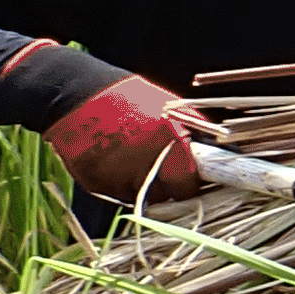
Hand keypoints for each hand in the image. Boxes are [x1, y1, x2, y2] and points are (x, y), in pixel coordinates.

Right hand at [41, 73, 224, 200]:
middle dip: (170, 189)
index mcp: (167, 142)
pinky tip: (116, 162)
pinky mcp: (95, 183)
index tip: (196, 185)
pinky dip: (120, 183)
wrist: (74, 97)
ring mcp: (116, 176)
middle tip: (169, 176)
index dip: (193, 187)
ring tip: (138, 163)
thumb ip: (192, 131)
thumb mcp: (168, 107)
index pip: (189, 184)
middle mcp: (142, 164)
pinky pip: (116, 193)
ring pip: (141, 197)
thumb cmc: (128, 98)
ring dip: (145, 186)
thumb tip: (220, 150)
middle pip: (166, 196)